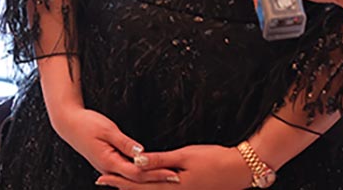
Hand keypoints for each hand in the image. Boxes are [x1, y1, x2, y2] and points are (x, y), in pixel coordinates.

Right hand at [50, 106, 180, 183]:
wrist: (68, 123)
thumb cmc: (86, 123)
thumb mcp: (107, 129)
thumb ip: (125, 142)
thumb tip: (141, 152)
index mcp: (109, 161)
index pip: (137, 172)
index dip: (155, 173)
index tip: (172, 172)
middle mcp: (108, 168)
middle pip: (137, 180)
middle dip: (157, 179)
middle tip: (177, 177)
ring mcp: (107, 167)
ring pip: (132, 179)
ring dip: (150, 179)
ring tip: (168, 177)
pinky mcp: (107, 163)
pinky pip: (126, 173)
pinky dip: (140, 175)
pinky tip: (149, 174)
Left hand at [95, 144, 252, 188]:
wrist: (240, 170)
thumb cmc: (214, 159)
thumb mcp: (185, 156)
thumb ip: (160, 160)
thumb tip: (137, 162)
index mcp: (173, 186)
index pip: (139, 185)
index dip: (119, 181)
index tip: (102, 177)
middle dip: (122, 186)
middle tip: (102, 180)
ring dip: (134, 189)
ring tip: (117, 183)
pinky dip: (149, 188)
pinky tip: (144, 184)